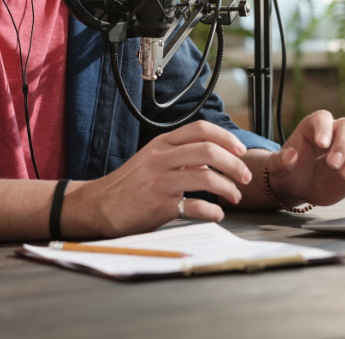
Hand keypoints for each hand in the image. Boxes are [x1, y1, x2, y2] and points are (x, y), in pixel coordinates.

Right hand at [62, 121, 251, 238]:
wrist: (100, 205)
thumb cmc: (128, 184)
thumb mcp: (152, 159)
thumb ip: (180, 155)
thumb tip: (211, 160)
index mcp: (161, 143)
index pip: (200, 129)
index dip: (226, 138)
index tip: (240, 151)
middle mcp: (161, 158)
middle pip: (208, 151)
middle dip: (235, 164)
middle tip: (245, 176)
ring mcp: (160, 182)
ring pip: (206, 177)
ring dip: (228, 188)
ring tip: (234, 196)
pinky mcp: (158, 206)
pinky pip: (195, 207)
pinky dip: (212, 212)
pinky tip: (216, 214)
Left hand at [265, 110, 344, 206]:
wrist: (297, 188)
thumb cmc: (287, 172)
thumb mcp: (276, 168)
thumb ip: (281, 162)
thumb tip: (290, 156)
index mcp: (312, 127)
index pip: (323, 117)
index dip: (324, 127)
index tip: (321, 144)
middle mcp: (333, 134)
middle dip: (343, 144)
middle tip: (333, 164)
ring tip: (343, 175)